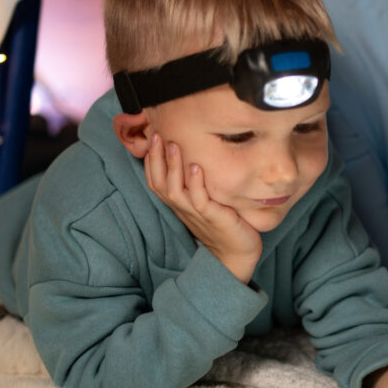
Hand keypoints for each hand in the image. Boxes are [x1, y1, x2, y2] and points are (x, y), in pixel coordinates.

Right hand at [144, 134, 262, 282]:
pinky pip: (199, 200)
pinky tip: (197, 167)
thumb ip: (197, 183)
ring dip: (173, 167)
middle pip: (159, 182)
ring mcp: (196, 213)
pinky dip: (196, 183)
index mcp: (178, 203)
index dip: (150, 160)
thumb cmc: (223, 222)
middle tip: (156, 134)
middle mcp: (182, 207)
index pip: (155, 180)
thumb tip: (197, 154)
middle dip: (156, 158)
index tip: (152, 137)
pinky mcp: (212, 217)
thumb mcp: (205, 199)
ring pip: (175, 190)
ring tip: (174, 145)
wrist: (237, 253)